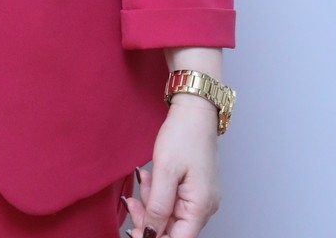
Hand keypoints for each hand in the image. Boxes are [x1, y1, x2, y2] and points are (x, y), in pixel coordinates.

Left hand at [123, 96, 220, 237]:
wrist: (194, 110)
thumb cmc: (183, 135)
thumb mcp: (165, 170)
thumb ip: (158, 206)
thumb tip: (150, 234)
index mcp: (200, 206)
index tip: (135, 231)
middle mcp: (204, 207)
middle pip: (173, 230)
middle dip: (148, 219)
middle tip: (131, 204)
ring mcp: (199, 198)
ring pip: (170, 216)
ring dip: (151, 203)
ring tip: (143, 180)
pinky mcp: (193, 189)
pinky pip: (172, 201)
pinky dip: (158, 194)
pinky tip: (149, 178)